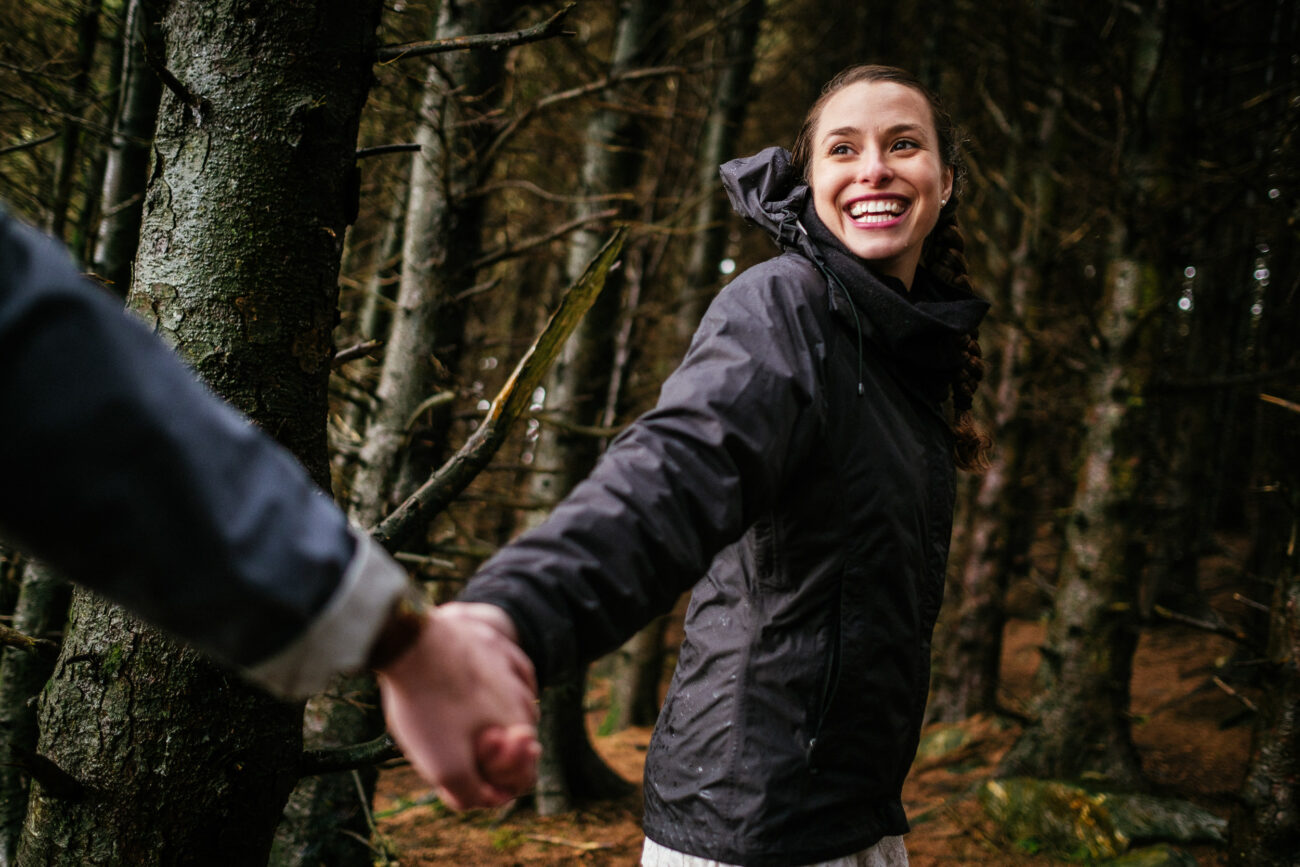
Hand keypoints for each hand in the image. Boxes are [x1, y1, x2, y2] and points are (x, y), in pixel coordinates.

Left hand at [375, 601, 539, 808]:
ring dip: (498, 717)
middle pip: (522, 739)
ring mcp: (511, 665)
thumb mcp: (443, 766)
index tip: (470, 777)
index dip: (498, 786)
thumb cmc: (426, 705)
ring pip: (518, 703)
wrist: (410, 640)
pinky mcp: (497, 643)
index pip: (524, 775)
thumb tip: (490, 799)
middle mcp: (525, 696)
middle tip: (461, 749)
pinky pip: (510, 670)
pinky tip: (482, 685)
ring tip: (460, 717)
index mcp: (518, 728)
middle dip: (497, 752)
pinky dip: (501, 684)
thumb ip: (471, 793)